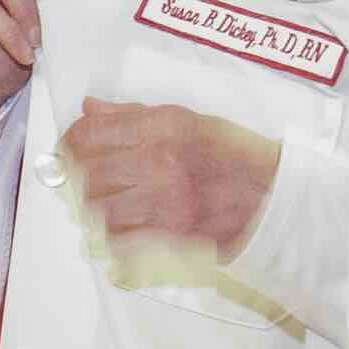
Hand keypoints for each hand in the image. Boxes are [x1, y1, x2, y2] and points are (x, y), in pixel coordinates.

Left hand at [67, 96, 282, 258]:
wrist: (277, 199)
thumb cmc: (236, 157)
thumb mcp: (192, 121)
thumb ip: (134, 115)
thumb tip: (90, 108)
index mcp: (165, 126)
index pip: (89, 133)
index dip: (70, 144)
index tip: (70, 150)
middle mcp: (162, 161)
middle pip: (87, 173)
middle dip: (78, 179)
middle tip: (84, 182)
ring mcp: (167, 200)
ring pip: (98, 209)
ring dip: (95, 210)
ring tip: (107, 206)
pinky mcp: (173, 235)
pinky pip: (119, 240)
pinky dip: (112, 238)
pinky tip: (121, 231)